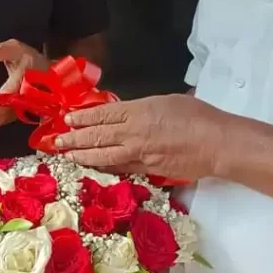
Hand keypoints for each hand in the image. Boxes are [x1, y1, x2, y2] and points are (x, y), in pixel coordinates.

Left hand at [0, 39, 47, 140]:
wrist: (49, 73)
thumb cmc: (32, 60)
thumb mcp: (15, 49)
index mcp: (24, 83)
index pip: (9, 97)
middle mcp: (25, 100)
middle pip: (5, 114)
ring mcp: (23, 109)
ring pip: (4, 120)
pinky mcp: (19, 114)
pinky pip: (4, 121)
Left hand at [53, 95, 226, 181]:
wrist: (216, 143)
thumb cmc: (198, 116)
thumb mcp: (167, 101)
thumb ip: (144, 108)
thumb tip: (133, 113)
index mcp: (138, 111)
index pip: (102, 114)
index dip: (82, 118)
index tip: (67, 119)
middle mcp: (133, 133)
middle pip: (97, 136)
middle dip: (74, 139)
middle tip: (57, 142)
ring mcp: (139, 154)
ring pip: (104, 156)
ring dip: (84, 156)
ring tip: (68, 156)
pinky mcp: (147, 170)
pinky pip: (122, 168)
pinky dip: (107, 167)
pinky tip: (96, 167)